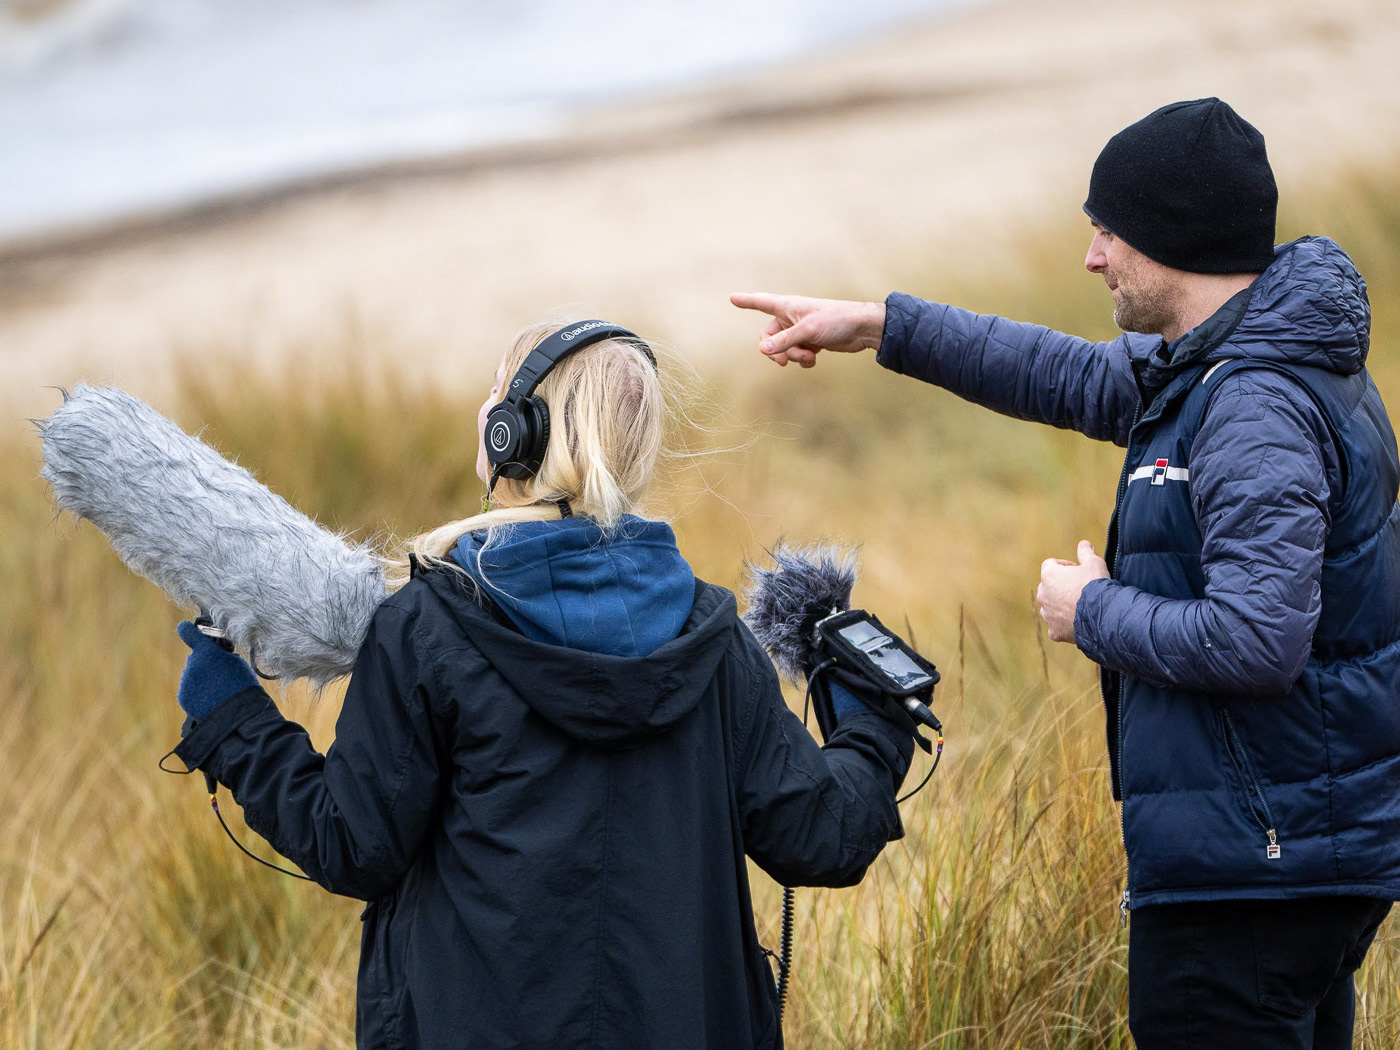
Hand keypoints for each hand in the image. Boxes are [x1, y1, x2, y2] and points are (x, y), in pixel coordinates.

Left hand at [177, 621, 259, 720]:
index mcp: (206, 652)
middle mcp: (192, 664)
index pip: (188, 633)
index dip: (187, 630)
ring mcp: (186, 681)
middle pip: (196, 659)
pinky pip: (189, 689)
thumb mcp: (236, 662)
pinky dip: (197, 692)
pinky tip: (211, 698)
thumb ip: (220, 655)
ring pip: (192, 675)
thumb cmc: (242, 685)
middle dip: (204, 663)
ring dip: (201, 679)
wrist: (237, 713)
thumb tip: (213, 655)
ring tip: (218, 690)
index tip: (185, 629)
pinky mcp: (183, 696)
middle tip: (220, 675)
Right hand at [729, 292, 884, 367]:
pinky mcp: (810, 342)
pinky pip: (796, 355)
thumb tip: (762, 351)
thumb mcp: (807, 330)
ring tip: (809, 356)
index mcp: (787, 307)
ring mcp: (800, 331)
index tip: (732, 297)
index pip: (761, 302)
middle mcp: (791, 318)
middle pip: (768, 337)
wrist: (861, 329)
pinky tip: (815, 358)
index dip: (746, 301)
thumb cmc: (835, 320)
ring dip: (793, 356)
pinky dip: (803, 360)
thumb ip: (784, 341)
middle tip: (783, 362)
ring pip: (783, 349)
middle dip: (776, 351)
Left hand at [1036, 541, 1108, 642]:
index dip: (1065, 566)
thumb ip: (1086, 552)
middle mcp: (1043, 594)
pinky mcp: (1054, 631)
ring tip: (1081, 606)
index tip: (1078, 570)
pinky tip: (1079, 622)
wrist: (1102, 616)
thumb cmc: (1096, 586)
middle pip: (1049, 586)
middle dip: (1062, 586)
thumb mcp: (1095, 563)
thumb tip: (1084, 544)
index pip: (1051, 565)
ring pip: (1051, 607)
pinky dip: (1065, 624)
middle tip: (1081, 588)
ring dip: (1062, 605)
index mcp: (1048, 575)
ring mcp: (1047, 614)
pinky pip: (1057, 626)